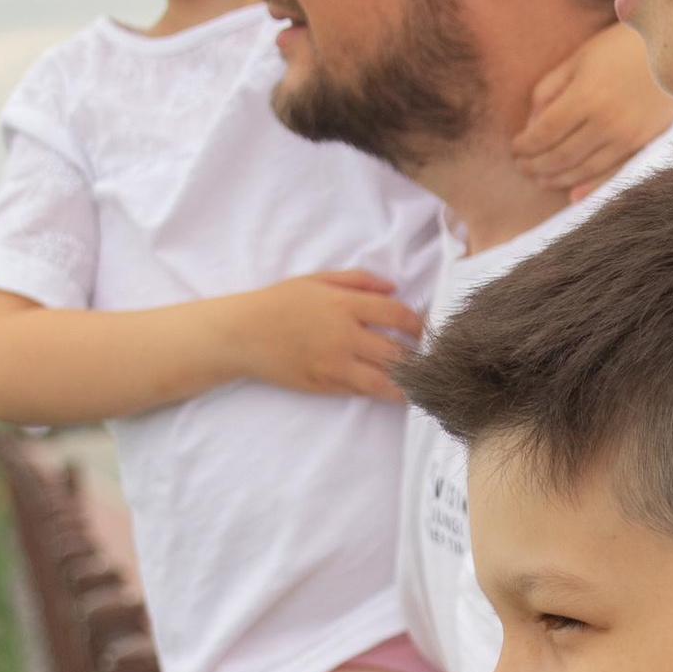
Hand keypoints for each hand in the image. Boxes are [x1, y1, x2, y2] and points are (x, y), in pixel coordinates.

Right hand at [241, 270, 420, 399]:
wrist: (243, 334)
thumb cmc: (279, 302)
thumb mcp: (317, 280)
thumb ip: (358, 280)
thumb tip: (393, 287)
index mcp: (345, 304)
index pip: (398, 315)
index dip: (419, 325)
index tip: (426, 331)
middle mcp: (344, 335)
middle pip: (397, 351)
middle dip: (418, 358)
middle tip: (430, 361)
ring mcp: (334, 364)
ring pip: (383, 380)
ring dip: (406, 383)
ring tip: (418, 383)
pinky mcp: (324, 384)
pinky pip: (361, 391)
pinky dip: (380, 391)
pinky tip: (391, 390)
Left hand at [510, 28, 672, 199]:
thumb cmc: (621, 46)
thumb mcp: (579, 58)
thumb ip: (550, 89)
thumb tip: (530, 123)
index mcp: (584, 97)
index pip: (543, 133)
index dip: (524, 145)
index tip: (514, 148)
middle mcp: (604, 123)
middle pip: (560, 156)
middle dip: (535, 165)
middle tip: (521, 167)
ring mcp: (626, 137)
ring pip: (583, 170)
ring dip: (556, 178)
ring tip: (540, 178)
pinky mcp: (642, 144)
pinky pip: (612, 173)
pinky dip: (590, 187)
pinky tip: (573, 195)